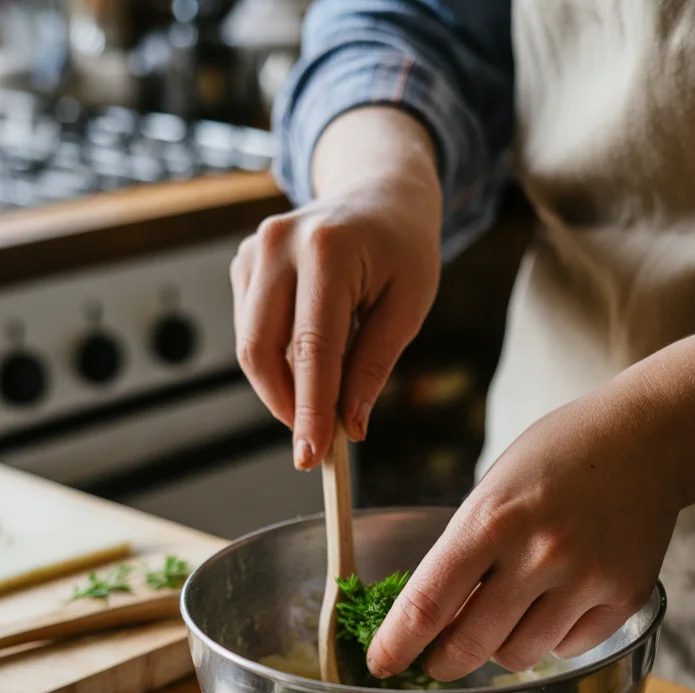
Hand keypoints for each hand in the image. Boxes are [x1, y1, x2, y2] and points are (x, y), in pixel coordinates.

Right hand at [230, 110, 441, 469]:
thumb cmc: (402, 249)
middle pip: (260, 350)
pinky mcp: (243, 264)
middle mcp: (277, 245)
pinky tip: (312, 353)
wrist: (379, 192)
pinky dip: (278, 360)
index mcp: (327, 250)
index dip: (309, 408)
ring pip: (251, 347)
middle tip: (317, 442)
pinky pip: (251, 332)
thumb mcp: (409, 305)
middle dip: (286, 406)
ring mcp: (252, 251)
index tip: (311, 455)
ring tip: (326, 393)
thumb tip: (350, 425)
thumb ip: (375, 364)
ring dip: (283, 386)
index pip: (312, 347)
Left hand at [367, 379, 682, 681]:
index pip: (426, 604)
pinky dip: (552, 638)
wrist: (647, 438)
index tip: (381, 663)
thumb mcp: (492, 492)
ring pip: (518, 655)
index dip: (396, 645)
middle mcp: (540, 554)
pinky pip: (567, 648)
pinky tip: (557, 600)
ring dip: (500, 647)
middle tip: (437, 660)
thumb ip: (462, 556)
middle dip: (443, 661)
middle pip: (469, 645)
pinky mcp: (624, 598)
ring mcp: (586, 579)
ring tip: (509, 611)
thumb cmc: (556, 459)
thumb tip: (431, 626)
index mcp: (491, 521)